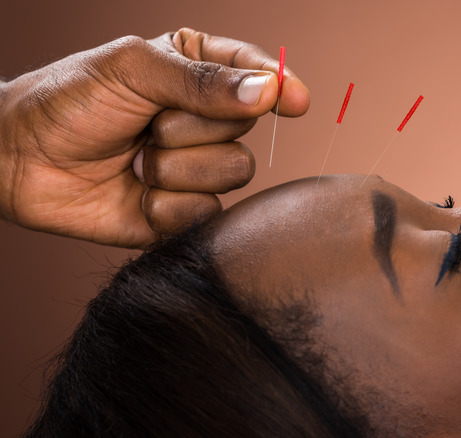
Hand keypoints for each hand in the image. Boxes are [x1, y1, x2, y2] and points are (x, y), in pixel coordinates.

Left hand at [0, 28, 309, 247]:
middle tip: (147, 125)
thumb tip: (268, 92)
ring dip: (178, 168)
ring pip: (234, 171)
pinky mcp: (184, 210)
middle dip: (192, 127)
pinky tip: (138, 194)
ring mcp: (197, 166)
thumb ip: (203, 81)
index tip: (294, 100)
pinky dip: (168, 205)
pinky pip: (208, 211)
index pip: (256, 73)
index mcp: (195, 71)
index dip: (279, 86)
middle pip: (246, 125)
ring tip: (137, 161)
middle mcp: (204, 119)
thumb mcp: (133, 71)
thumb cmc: (68, 102)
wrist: (19, 161)